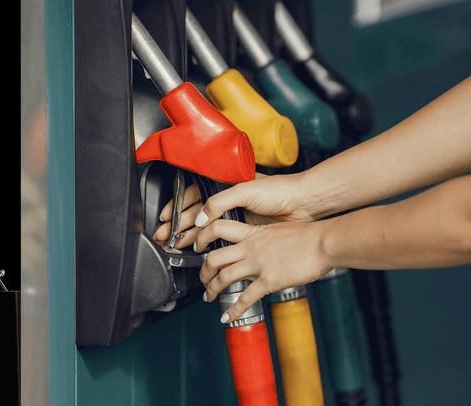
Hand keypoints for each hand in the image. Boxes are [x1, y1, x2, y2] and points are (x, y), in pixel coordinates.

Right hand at [155, 173, 316, 250]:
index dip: (179, 206)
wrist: (304, 204)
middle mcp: (230, 201)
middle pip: (198, 213)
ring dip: (191, 236)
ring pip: (208, 228)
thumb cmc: (280, 190)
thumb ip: (220, 202)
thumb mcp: (245, 190)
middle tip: (166, 236)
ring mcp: (238, 217)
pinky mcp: (248, 232)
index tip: (166, 217)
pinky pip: (223, 239)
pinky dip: (210, 245)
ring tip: (179, 246)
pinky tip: (202, 251)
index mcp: (226, 185)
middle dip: (179, 224)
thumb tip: (201, 219)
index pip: (195, 194)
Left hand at [196, 219, 332, 323]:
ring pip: (223, 277)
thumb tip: (265, 246)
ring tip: (209, 297)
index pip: (218, 228)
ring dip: (211, 290)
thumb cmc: (310, 235)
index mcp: (253, 233)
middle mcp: (250, 247)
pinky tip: (227, 317)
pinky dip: (233, 311)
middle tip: (203, 279)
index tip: (199, 246)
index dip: (203, 236)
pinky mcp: (268, 281)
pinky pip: (245, 298)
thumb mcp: (281, 230)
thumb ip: (267, 238)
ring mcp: (258, 264)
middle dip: (203, 271)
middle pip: (214, 257)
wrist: (324, 242)